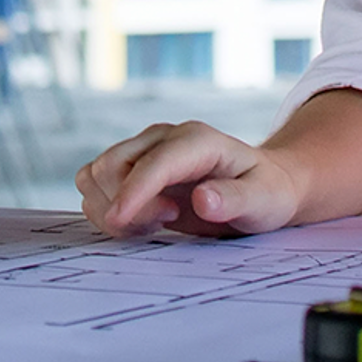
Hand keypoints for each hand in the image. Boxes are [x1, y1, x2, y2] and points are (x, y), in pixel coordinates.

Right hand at [74, 121, 329, 238]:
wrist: (261, 186)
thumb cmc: (266, 192)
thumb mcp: (265, 200)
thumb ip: (237, 200)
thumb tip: (204, 200)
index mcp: (196, 140)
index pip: (152, 163)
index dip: (131, 192)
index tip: (120, 222)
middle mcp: (162, 139)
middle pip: (111, 166)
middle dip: (126, 206)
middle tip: (167, 222)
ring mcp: (143, 151)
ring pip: (95, 175)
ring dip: (112, 209)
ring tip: (156, 222)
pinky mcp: (131, 169)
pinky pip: (95, 188)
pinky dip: (107, 210)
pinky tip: (145, 220)